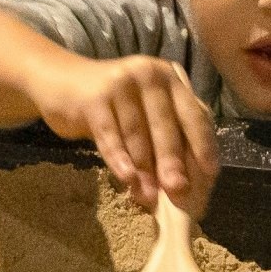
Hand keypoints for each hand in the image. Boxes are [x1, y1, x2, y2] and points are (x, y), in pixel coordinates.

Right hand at [28, 52, 218, 209]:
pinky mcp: (94, 98)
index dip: (203, 145)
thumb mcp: (143, 112)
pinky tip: (126, 178)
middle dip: (173, 162)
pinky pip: (110, 135)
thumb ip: (163, 137)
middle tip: (179, 192)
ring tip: (148, 197)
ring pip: (138, 135)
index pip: (194, 113)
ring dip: (144, 170)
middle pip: (166, 126)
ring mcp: (121, 83)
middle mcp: (149, 74)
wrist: (61, 82)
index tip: (209, 174)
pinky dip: (119, 159)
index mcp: (169, 78)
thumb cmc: (111, 105)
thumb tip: (184, 184)